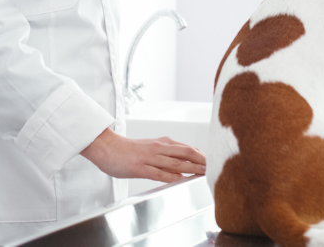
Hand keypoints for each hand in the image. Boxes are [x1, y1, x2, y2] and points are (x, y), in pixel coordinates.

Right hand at [80, 128, 205, 182]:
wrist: (106, 147)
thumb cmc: (127, 150)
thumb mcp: (150, 148)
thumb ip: (166, 155)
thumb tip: (181, 165)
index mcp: (162, 143)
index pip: (188, 148)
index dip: (202, 155)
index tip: (213, 162)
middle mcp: (159, 148)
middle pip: (186, 153)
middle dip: (202, 160)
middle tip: (216, 167)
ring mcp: (150, 158)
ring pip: (176, 163)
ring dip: (192, 168)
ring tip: (205, 173)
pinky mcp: (141, 168)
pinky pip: (159, 173)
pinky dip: (172, 177)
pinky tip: (181, 180)